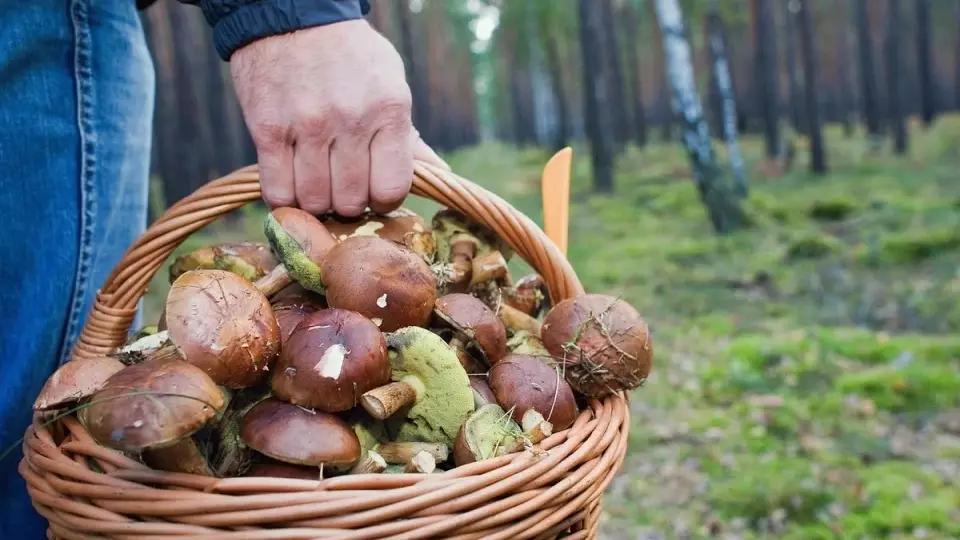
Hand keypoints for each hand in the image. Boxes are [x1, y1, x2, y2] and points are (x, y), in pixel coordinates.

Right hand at [230, 20, 447, 215]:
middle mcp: (350, 120)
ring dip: (316, 201)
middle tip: (342, 186)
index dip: (384, 200)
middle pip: (351, 201)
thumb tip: (439, 174)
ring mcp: (307, 126)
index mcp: (388, 110)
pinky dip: (284, 197)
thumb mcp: (391, 85)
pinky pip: (277, 190)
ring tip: (317, 183)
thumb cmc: (350, 56)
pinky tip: (291, 183)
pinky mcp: (268, 130)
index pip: (392, 188)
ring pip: (314, 201)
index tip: (374, 192)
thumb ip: (409, 137)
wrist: (293, 16)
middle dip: (349, 203)